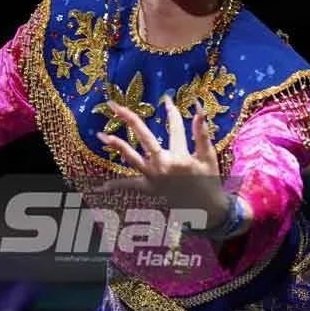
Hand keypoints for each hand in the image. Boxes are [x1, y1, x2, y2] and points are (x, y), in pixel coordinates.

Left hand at [98, 96, 229, 229]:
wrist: (207, 210)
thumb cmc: (209, 181)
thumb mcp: (208, 157)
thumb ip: (202, 133)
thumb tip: (199, 108)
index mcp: (181, 156)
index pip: (175, 128)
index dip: (172, 112)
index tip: (167, 99)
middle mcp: (164, 165)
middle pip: (144, 137)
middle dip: (129, 118)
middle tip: (113, 105)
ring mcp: (154, 177)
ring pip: (132, 158)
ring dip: (117, 146)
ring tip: (100, 135)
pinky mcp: (148, 189)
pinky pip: (129, 186)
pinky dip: (116, 186)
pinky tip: (101, 187)